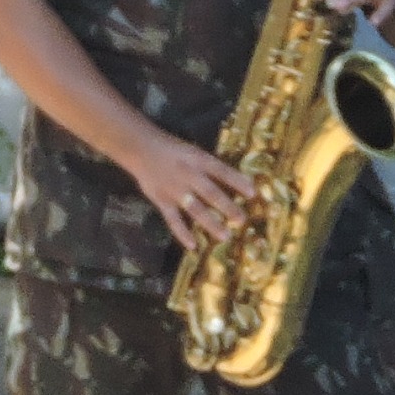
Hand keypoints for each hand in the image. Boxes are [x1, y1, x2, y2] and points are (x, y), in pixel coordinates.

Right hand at [121, 130, 256, 253]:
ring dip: (210, 223)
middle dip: (227, 207)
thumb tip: (233, 183)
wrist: (141, 148)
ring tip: (224, 236)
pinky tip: (193, 245)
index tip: (253, 193)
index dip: (237, 181)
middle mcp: (188, 175)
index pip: (221, 171)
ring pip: (195, 209)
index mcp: (198, 160)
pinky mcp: (161, 201)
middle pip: (211, 193)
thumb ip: (209, 167)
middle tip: (241, 220)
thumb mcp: (193, 152)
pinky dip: (182, 233)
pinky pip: (173, 220)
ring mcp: (175, 190)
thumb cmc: (172, 149)